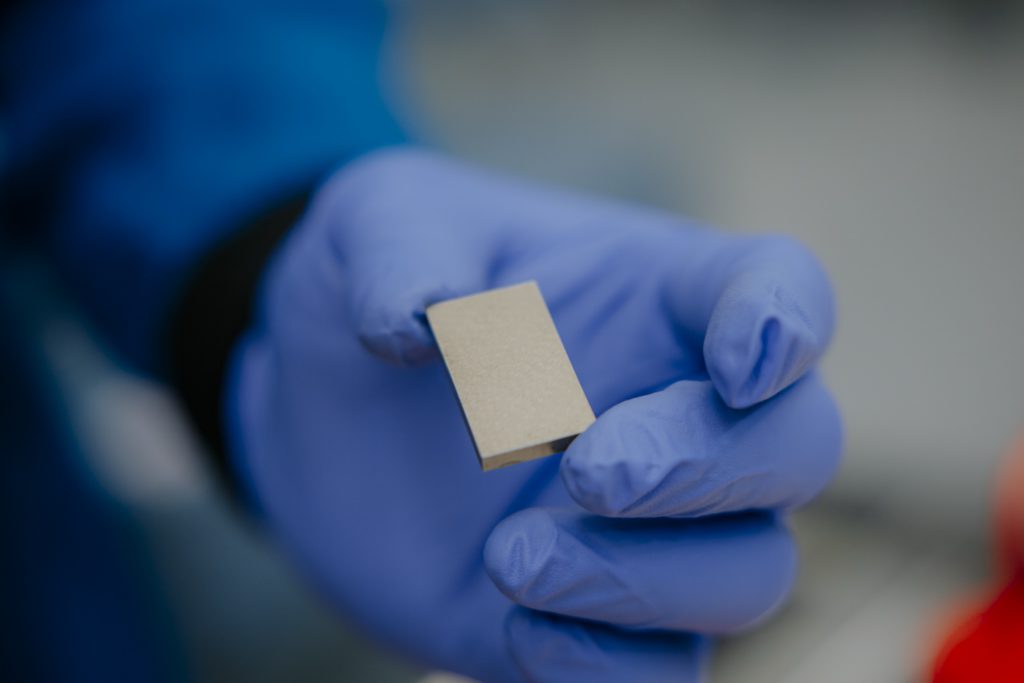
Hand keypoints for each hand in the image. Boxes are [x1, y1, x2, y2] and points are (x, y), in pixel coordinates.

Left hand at [227, 149, 841, 681]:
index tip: (739, 364)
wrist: (327, 402)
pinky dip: (608, 667)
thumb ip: (404, 252)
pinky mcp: (592, 612)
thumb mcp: (375, 227)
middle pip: (795, 450)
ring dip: (648, 583)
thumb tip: (418, 323)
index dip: (789, 324)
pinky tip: (516, 630)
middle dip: (712, 470)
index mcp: (658, 297)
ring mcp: (646, 523)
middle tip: (591, 473)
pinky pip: (658, 671)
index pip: (780, 288)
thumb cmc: (382, 287)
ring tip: (511, 558)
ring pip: (747, 577)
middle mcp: (677, 411)